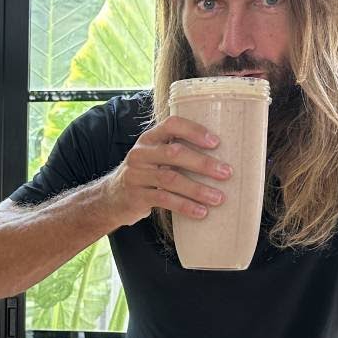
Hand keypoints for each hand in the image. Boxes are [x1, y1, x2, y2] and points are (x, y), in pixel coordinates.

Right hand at [98, 115, 231, 227]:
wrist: (111, 198)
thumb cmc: (145, 175)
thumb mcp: (155, 157)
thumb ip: (176, 152)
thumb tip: (220, 157)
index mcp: (149, 138)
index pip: (172, 125)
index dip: (194, 131)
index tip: (216, 142)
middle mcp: (141, 153)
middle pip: (174, 153)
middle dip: (203, 163)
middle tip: (226, 173)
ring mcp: (136, 175)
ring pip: (170, 179)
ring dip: (197, 189)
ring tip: (218, 198)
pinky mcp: (136, 196)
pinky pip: (164, 200)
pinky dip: (185, 206)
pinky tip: (201, 212)